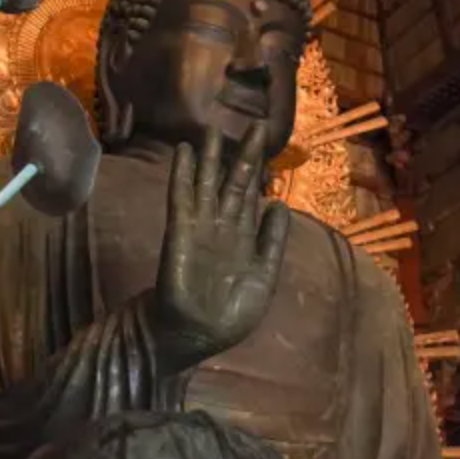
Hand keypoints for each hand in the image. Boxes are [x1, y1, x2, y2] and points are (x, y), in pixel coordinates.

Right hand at [154, 123, 289, 369]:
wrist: (196, 334)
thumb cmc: (230, 313)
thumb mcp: (264, 277)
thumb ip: (271, 242)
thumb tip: (280, 204)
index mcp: (244, 237)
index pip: (253, 195)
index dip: (260, 171)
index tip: (268, 143)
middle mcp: (222, 226)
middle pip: (234, 182)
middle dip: (243, 155)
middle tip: (255, 125)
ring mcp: (200, 226)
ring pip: (207, 183)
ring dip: (210, 156)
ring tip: (212, 128)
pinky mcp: (179, 230)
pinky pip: (181, 196)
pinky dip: (182, 173)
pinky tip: (183, 151)